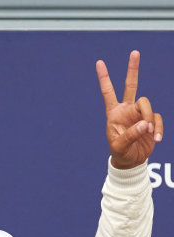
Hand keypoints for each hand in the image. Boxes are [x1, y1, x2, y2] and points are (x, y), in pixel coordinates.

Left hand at [96, 50, 162, 168]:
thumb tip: (145, 124)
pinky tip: (156, 139)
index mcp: (114, 114)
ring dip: (149, 118)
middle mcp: (126, 110)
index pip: (108, 93)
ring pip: (147, 104)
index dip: (104, 78)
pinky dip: (158, 128)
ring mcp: (139, 114)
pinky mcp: (150, 121)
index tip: (99, 63)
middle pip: (131, 85)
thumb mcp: (120, 146)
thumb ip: (131, 135)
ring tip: (149, 133)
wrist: (131, 162)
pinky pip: (157, 118)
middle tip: (134, 53)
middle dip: (132, 69)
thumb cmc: (120, 153)